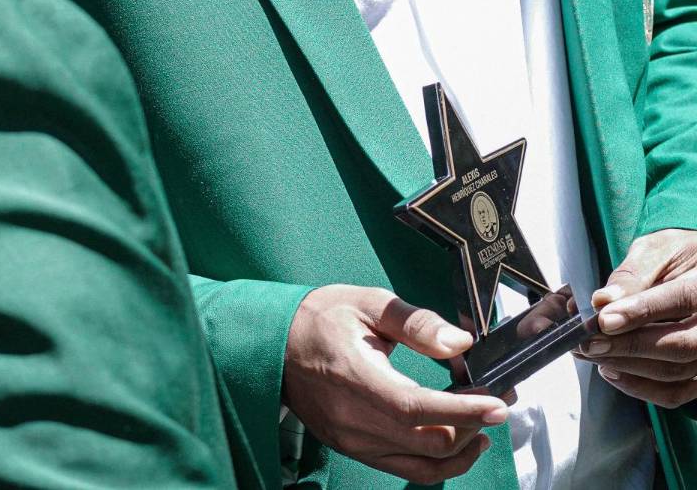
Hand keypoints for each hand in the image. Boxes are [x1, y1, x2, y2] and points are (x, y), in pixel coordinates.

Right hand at [283, 285, 507, 483]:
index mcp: (356, 377)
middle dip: (471, 426)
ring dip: (460, 451)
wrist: (274, 344)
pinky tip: (453, 442)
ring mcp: (352, 440)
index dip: (463, 410)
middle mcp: (354, 419)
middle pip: (427, 442)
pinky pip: (404, 469)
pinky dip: (436, 462)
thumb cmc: (319, 318)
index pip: (418, 408)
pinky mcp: (353, 449)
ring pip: (421, 466)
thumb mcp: (367, 303)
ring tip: (483, 427)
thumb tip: (459, 343)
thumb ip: (415, 323)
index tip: (496, 404)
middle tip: (495, 402)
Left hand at [579, 229, 696, 407]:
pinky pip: (676, 393)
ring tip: (590, 352)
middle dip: (629, 346)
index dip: (641, 312)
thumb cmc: (676, 258)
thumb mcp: (657, 251)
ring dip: (627, 367)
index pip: (680, 299)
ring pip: (676, 372)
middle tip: (588, 341)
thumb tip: (603, 301)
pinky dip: (641, 388)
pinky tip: (610, 370)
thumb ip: (633, 275)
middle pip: (680, 345)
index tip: (604, 320)